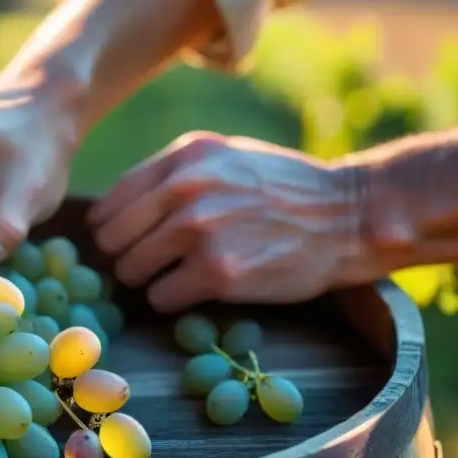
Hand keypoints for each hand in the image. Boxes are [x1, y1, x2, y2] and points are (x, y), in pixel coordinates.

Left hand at [88, 131, 366, 311]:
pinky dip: (171, 301)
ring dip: (147, 281)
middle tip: (147, 266)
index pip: (111, 201)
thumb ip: (172, 174)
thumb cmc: (281, 189)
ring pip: (131, 270)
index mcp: (184, 156)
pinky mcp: (218, 273)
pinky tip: (194, 291)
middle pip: (112, 238)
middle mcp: (186, 188)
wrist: (346, 216)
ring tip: (173, 277)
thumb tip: (115, 210)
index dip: (111, 228)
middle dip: (125, 256)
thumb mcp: (224, 157)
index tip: (124, 242)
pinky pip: (161, 298)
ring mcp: (200, 231)